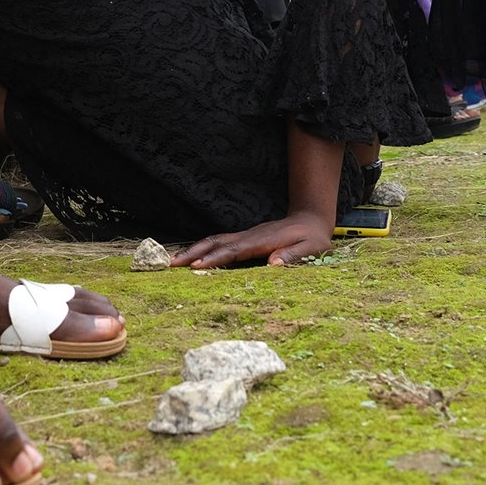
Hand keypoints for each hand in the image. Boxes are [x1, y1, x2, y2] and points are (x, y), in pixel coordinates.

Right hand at [169, 211, 333, 268]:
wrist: (311, 218)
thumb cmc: (314, 237)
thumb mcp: (313, 249)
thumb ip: (294, 255)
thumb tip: (272, 264)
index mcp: (264, 241)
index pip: (234, 251)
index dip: (215, 258)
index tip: (196, 266)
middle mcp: (250, 236)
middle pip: (216, 242)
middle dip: (193, 253)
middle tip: (171, 264)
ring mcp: (246, 235)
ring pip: (215, 240)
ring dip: (194, 249)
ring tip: (174, 261)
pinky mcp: (245, 238)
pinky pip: (220, 242)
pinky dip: (203, 248)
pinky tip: (194, 257)